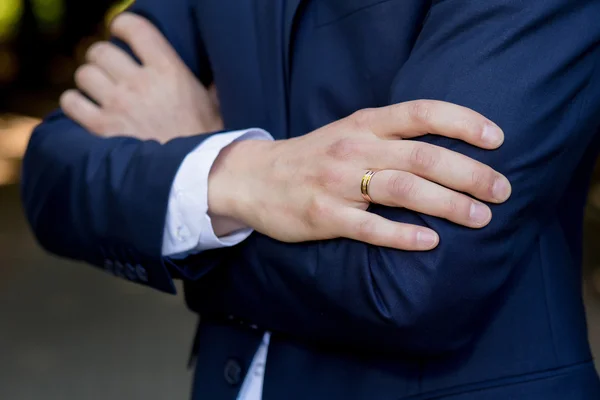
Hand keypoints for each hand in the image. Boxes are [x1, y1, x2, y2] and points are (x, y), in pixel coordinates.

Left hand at [60, 13, 222, 142]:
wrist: (193, 178)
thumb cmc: (206, 142)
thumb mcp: (214, 107)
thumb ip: (207, 87)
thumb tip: (211, 81)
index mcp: (169, 71)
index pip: (134, 27)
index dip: (121, 26)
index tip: (120, 34)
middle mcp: (140, 83)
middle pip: (101, 51)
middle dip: (102, 58)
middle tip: (109, 71)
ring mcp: (118, 105)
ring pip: (84, 74)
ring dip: (89, 81)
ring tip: (99, 92)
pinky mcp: (101, 128)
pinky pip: (70, 102)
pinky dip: (75, 103)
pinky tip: (86, 109)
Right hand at [208, 101, 511, 249]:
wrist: (255, 178)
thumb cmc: (313, 157)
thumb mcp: (349, 133)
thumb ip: (391, 137)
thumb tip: (450, 151)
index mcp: (364, 124)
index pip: (421, 113)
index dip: (463, 122)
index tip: (497, 139)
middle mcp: (354, 148)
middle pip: (422, 157)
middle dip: (469, 173)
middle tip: (502, 190)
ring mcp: (337, 182)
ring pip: (403, 189)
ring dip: (448, 204)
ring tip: (480, 217)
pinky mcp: (324, 216)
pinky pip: (370, 227)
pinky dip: (403, 234)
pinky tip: (430, 241)